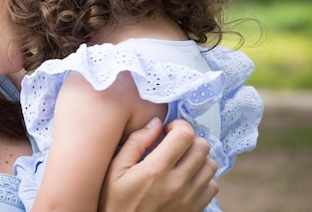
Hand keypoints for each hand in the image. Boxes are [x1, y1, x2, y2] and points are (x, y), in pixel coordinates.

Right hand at [99, 118, 217, 211]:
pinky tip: (186, 177)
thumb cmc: (114, 202)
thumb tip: (155, 123)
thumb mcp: (114, 170)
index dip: (178, 125)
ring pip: (211, 165)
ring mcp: (188, 199)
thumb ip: (135, 143)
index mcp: (156, 169)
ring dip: (198, 158)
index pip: (185, 135)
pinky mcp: (194, 210)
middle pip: (202, 147)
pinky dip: (203, 178)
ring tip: (181, 160)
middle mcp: (177, 183)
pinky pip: (212, 186)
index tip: (167, 130)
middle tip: (174, 143)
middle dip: (189, 139)